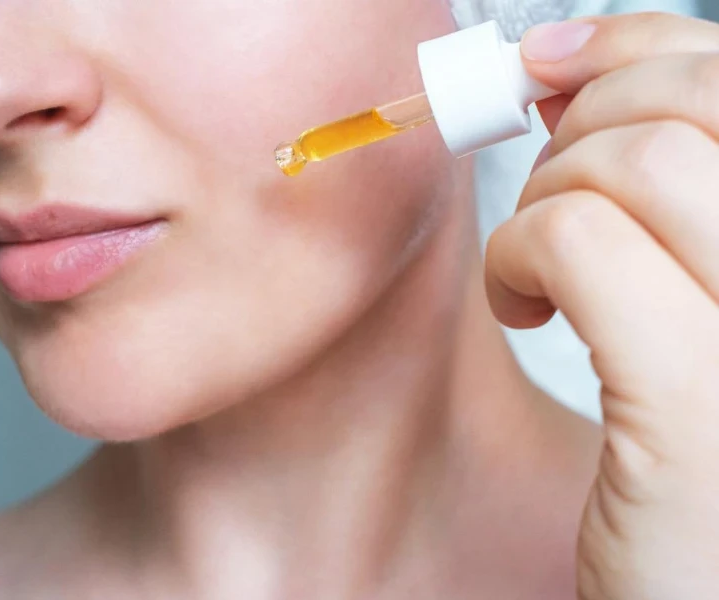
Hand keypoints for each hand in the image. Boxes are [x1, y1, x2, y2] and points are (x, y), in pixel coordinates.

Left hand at [485, 13, 718, 599]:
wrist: (700, 595)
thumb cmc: (696, 458)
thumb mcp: (700, 298)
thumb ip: (667, 187)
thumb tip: (571, 74)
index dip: (636, 48)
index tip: (551, 68)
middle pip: (693, 105)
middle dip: (582, 124)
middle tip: (548, 195)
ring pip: (633, 163)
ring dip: (544, 201)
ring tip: (538, 274)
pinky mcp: (699, 412)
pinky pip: (579, 245)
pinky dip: (517, 255)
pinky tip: (523, 307)